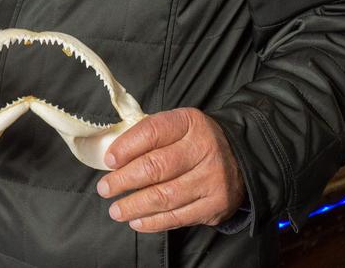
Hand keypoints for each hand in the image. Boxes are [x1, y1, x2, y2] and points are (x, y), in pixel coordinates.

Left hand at [96, 108, 245, 232]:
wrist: (240, 156)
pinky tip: (136, 221)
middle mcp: (204, 148)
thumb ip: (150, 135)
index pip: (153, 132)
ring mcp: (212, 178)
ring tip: (115, 209)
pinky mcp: (215, 205)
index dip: (127, 147)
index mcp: (190, 122)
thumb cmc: (196, 140)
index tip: (109, 160)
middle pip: (156, 166)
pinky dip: (153, 222)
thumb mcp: (178, 125)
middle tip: (105, 188)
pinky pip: (178, 217)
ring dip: (134, 205)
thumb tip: (114, 155)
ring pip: (165, 196)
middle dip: (125, 180)